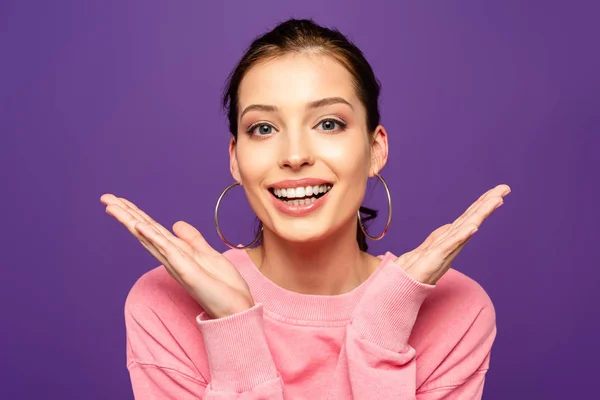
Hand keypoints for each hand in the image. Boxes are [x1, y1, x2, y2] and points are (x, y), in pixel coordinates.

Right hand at [100, 194, 254, 318]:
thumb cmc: (221, 285)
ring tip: (112, 206)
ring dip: (131, 221)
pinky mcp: (185, 270)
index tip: (119, 200)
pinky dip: (152, 237)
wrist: (235, 307)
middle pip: (144, 231)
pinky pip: (167, 250)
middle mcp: (170, 258)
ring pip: (149, 238)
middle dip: (125, 214)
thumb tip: (176, 224)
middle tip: (105, 198)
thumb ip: (191, 239)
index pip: (152, 229)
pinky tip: (139, 225)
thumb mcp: (206, 254)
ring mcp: (176, 264)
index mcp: (175, 252)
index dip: (136, 214)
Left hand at [394, 184, 510, 284]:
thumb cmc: (417, 267)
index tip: (497, 191)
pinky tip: (474, 227)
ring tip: (495, 200)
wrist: (404, 282)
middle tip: (504, 189)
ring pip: (467, 227)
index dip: (482, 203)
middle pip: (473, 218)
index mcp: (451, 236)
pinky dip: (463, 235)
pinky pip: (452, 244)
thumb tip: (451, 226)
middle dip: (488, 203)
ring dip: (481, 214)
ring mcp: (447, 248)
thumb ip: (442, 236)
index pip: (469, 216)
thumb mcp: (431, 245)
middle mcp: (453, 241)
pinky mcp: (438, 257)